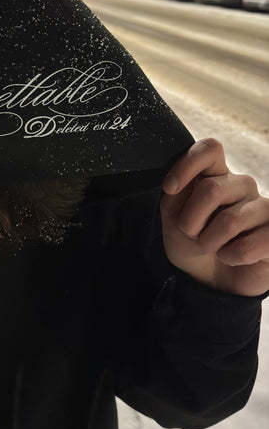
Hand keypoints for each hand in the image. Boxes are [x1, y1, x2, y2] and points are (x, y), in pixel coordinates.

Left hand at [161, 138, 268, 296]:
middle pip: (211, 188)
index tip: (169, 188)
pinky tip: (230, 257)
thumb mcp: (173, 217)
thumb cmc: (192, 244)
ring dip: (209, 242)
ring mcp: (263, 208)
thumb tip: (177, 183)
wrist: (209, 281)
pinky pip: (248, 246)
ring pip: (230, 220)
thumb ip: (175, 194)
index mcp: (216, 175)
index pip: (210, 148)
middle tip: (191, 234)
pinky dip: (231, 256)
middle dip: (191, 220)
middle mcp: (241, 186)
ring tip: (211, 247)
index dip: (187, 165)